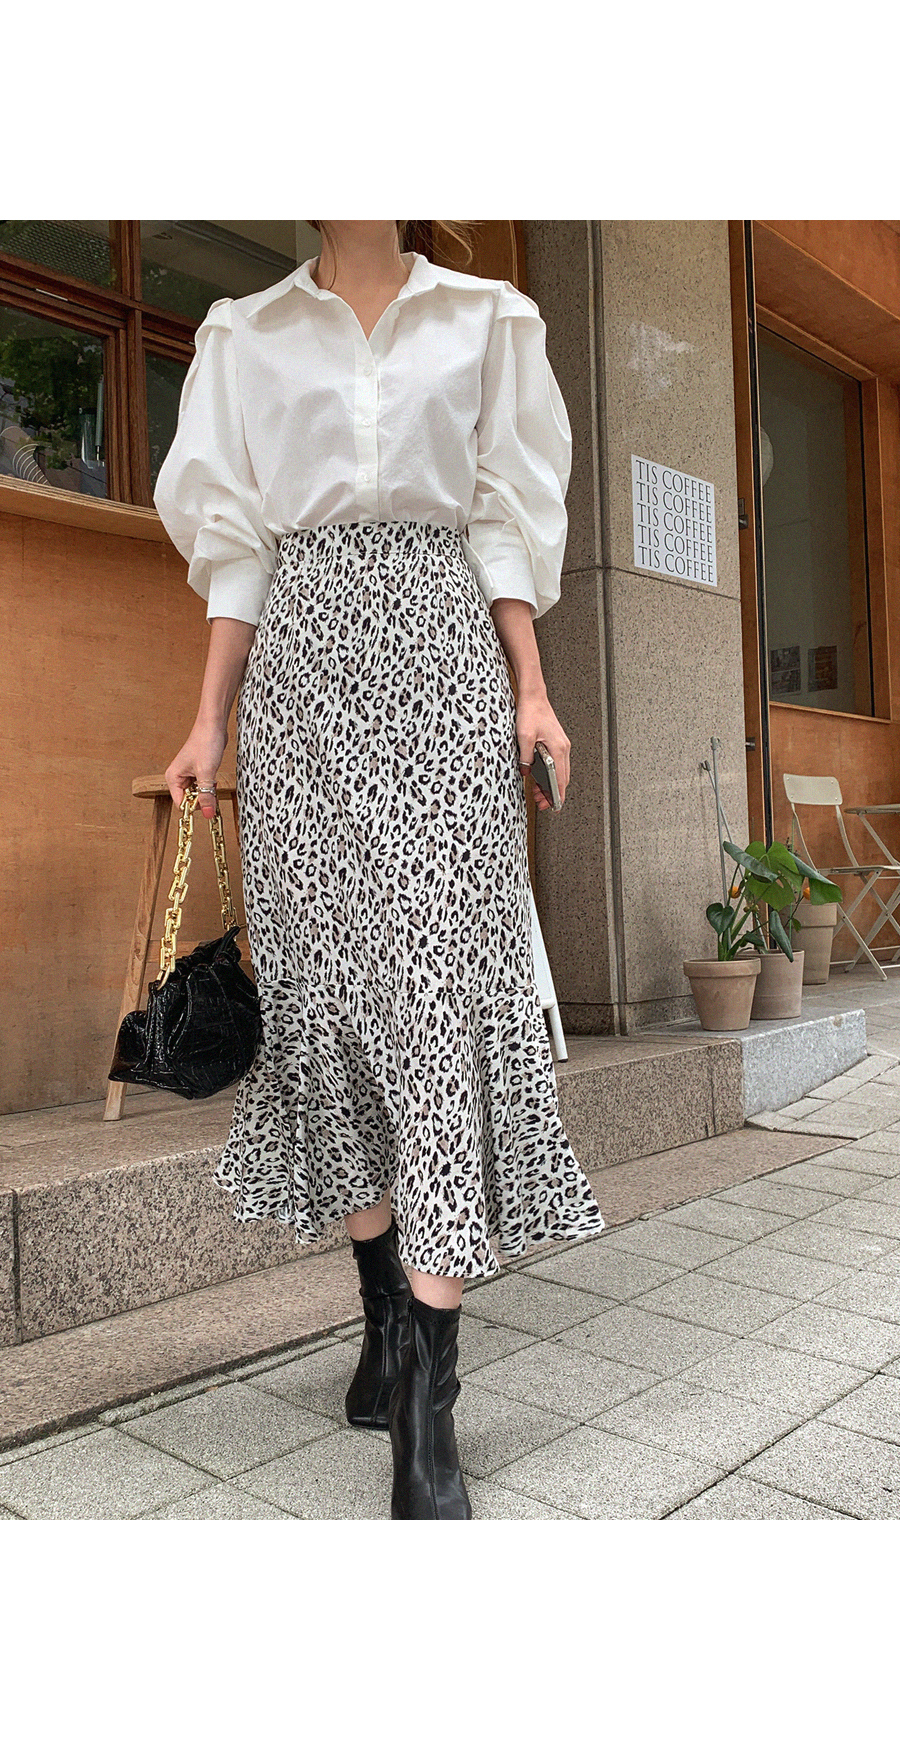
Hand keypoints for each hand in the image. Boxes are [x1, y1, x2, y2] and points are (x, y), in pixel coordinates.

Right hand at [165, 720, 227, 819]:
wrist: (213, 726)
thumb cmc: (205, 743)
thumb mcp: (206, 773)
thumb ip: (206, 795)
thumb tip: (208, 814)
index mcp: (173, 778)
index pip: (180, 803)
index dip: (193, 807)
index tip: (207, 809)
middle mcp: (178, 777)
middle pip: (189, 800)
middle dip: (202, 799)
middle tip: (212, 793)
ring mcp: (189, 775)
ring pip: (197, 793)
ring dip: (207, 793)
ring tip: (212, 781)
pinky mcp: (199, 772)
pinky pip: (203, 786)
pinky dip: (210, 787)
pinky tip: (214, 779)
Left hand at [515, 690, 570, 811]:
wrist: (534, 697)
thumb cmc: (531, 712)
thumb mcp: (524, 738)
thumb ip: (526, 758)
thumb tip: (526, 772)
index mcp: (558, 749)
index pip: (561, 778)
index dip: (558, 795)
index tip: (554, 806)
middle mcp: (563, 748)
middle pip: (562, 778)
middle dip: (553, 793)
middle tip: (541, 803)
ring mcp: (561, 745)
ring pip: (560, 771)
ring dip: (551, 784)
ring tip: (538, 794)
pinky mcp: (556, 743)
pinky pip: (556, 764)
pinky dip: (550, 774)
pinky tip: (540, 779)